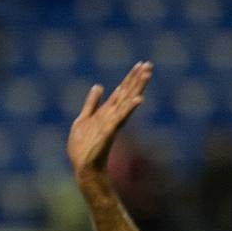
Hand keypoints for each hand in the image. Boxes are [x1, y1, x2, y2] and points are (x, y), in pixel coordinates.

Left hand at [67, 61, 152, 183]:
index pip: (121, 91)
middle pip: (127, 93)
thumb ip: (91, 104)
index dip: (130, 77)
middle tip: (148, 64)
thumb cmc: (83, 147)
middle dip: (137, 79)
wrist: (82, 167)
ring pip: (126, 102)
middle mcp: (112, 116)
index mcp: (106, 112)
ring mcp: (112, 123)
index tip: (141, 64)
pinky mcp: (108, 132)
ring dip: (137, 89)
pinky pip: (120, 119)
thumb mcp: (83, 119)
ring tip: (147, 75)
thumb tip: (98, 86)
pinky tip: (138, 100)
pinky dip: (129, 109)